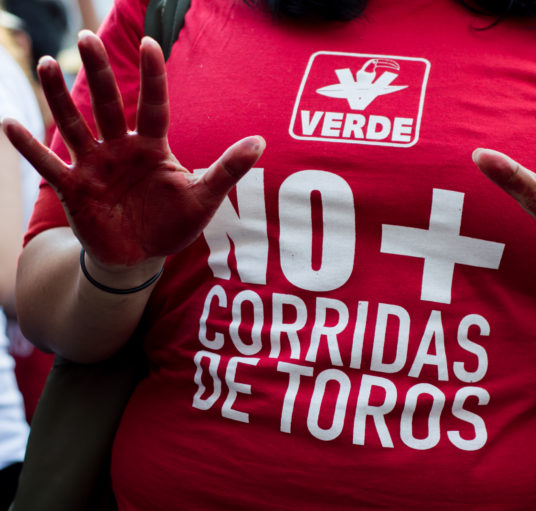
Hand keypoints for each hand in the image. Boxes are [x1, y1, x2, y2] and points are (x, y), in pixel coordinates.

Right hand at [2, 31, 264, 270]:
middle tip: (86, 38)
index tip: (150, 42)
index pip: (153, 105)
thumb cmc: (174, 222)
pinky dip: (29, 146)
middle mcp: (121, 149)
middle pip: (107, 106)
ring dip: (60, 97)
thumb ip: (228, 169)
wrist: (143, 255)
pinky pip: (48, 165)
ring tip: (49, 63)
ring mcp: (95, 166)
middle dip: (98, 74)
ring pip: (75, 125)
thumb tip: (261, 142)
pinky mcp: (74, 188)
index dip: (152, 77)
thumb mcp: (203, 195)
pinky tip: (9, 122)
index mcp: (153, 147)